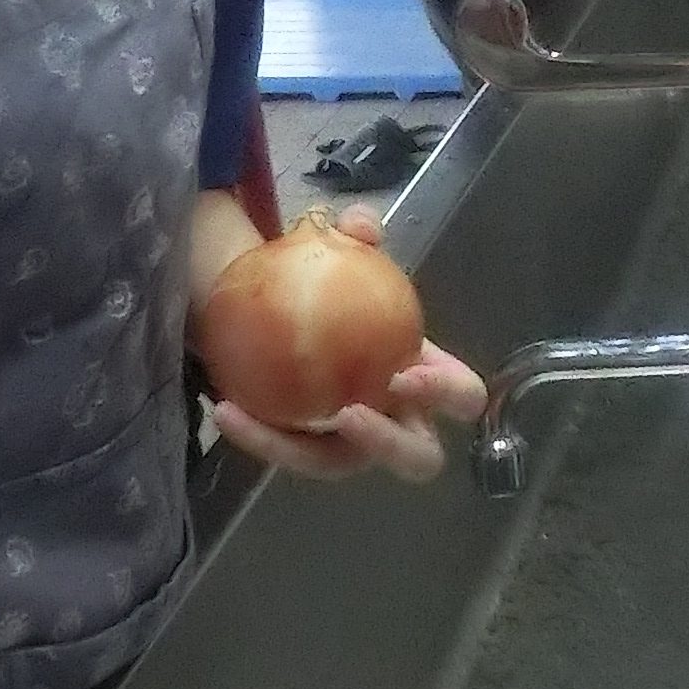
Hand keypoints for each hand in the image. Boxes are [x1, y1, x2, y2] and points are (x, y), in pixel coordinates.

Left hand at [204, 207, 487, 485]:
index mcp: (425, 377)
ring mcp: (351, 444)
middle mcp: (398, 419)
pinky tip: (226, 410)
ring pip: (339, 464)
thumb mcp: (343, 256)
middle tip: (352, 413)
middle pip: (417, 457)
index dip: (446, 394)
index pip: (462, 395)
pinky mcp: (305, 451)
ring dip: (305, 452)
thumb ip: (355, 236)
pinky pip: (287, 452)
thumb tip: (358, 223)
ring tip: (267, 419)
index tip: (404, 374)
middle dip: (393, 444)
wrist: (284, 309)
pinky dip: (259, 436)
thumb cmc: (338, 291)